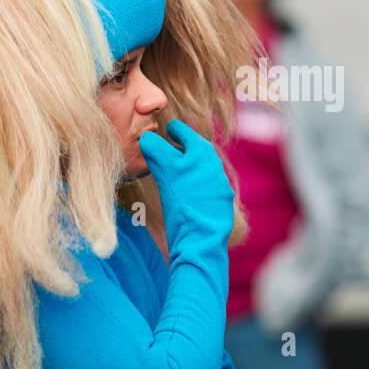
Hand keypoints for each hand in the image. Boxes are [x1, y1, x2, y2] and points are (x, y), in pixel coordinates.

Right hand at [138, 119, 234, 250]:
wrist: (201, 241)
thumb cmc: (181, 205)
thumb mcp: (165, 173)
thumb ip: (156, 151)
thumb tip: (147, 139)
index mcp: (201, 152)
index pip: (182, 131)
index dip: (172, 129)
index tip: (166, 128)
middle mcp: (214, 165)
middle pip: (195, 147)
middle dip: (181, 144)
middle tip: (169, 143)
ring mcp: (219, 182)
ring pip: (202, 165)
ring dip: (189, 162)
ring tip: (176, 166)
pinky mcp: (221, 199)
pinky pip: (207, 181)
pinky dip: (196, 179)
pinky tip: (187, 188)